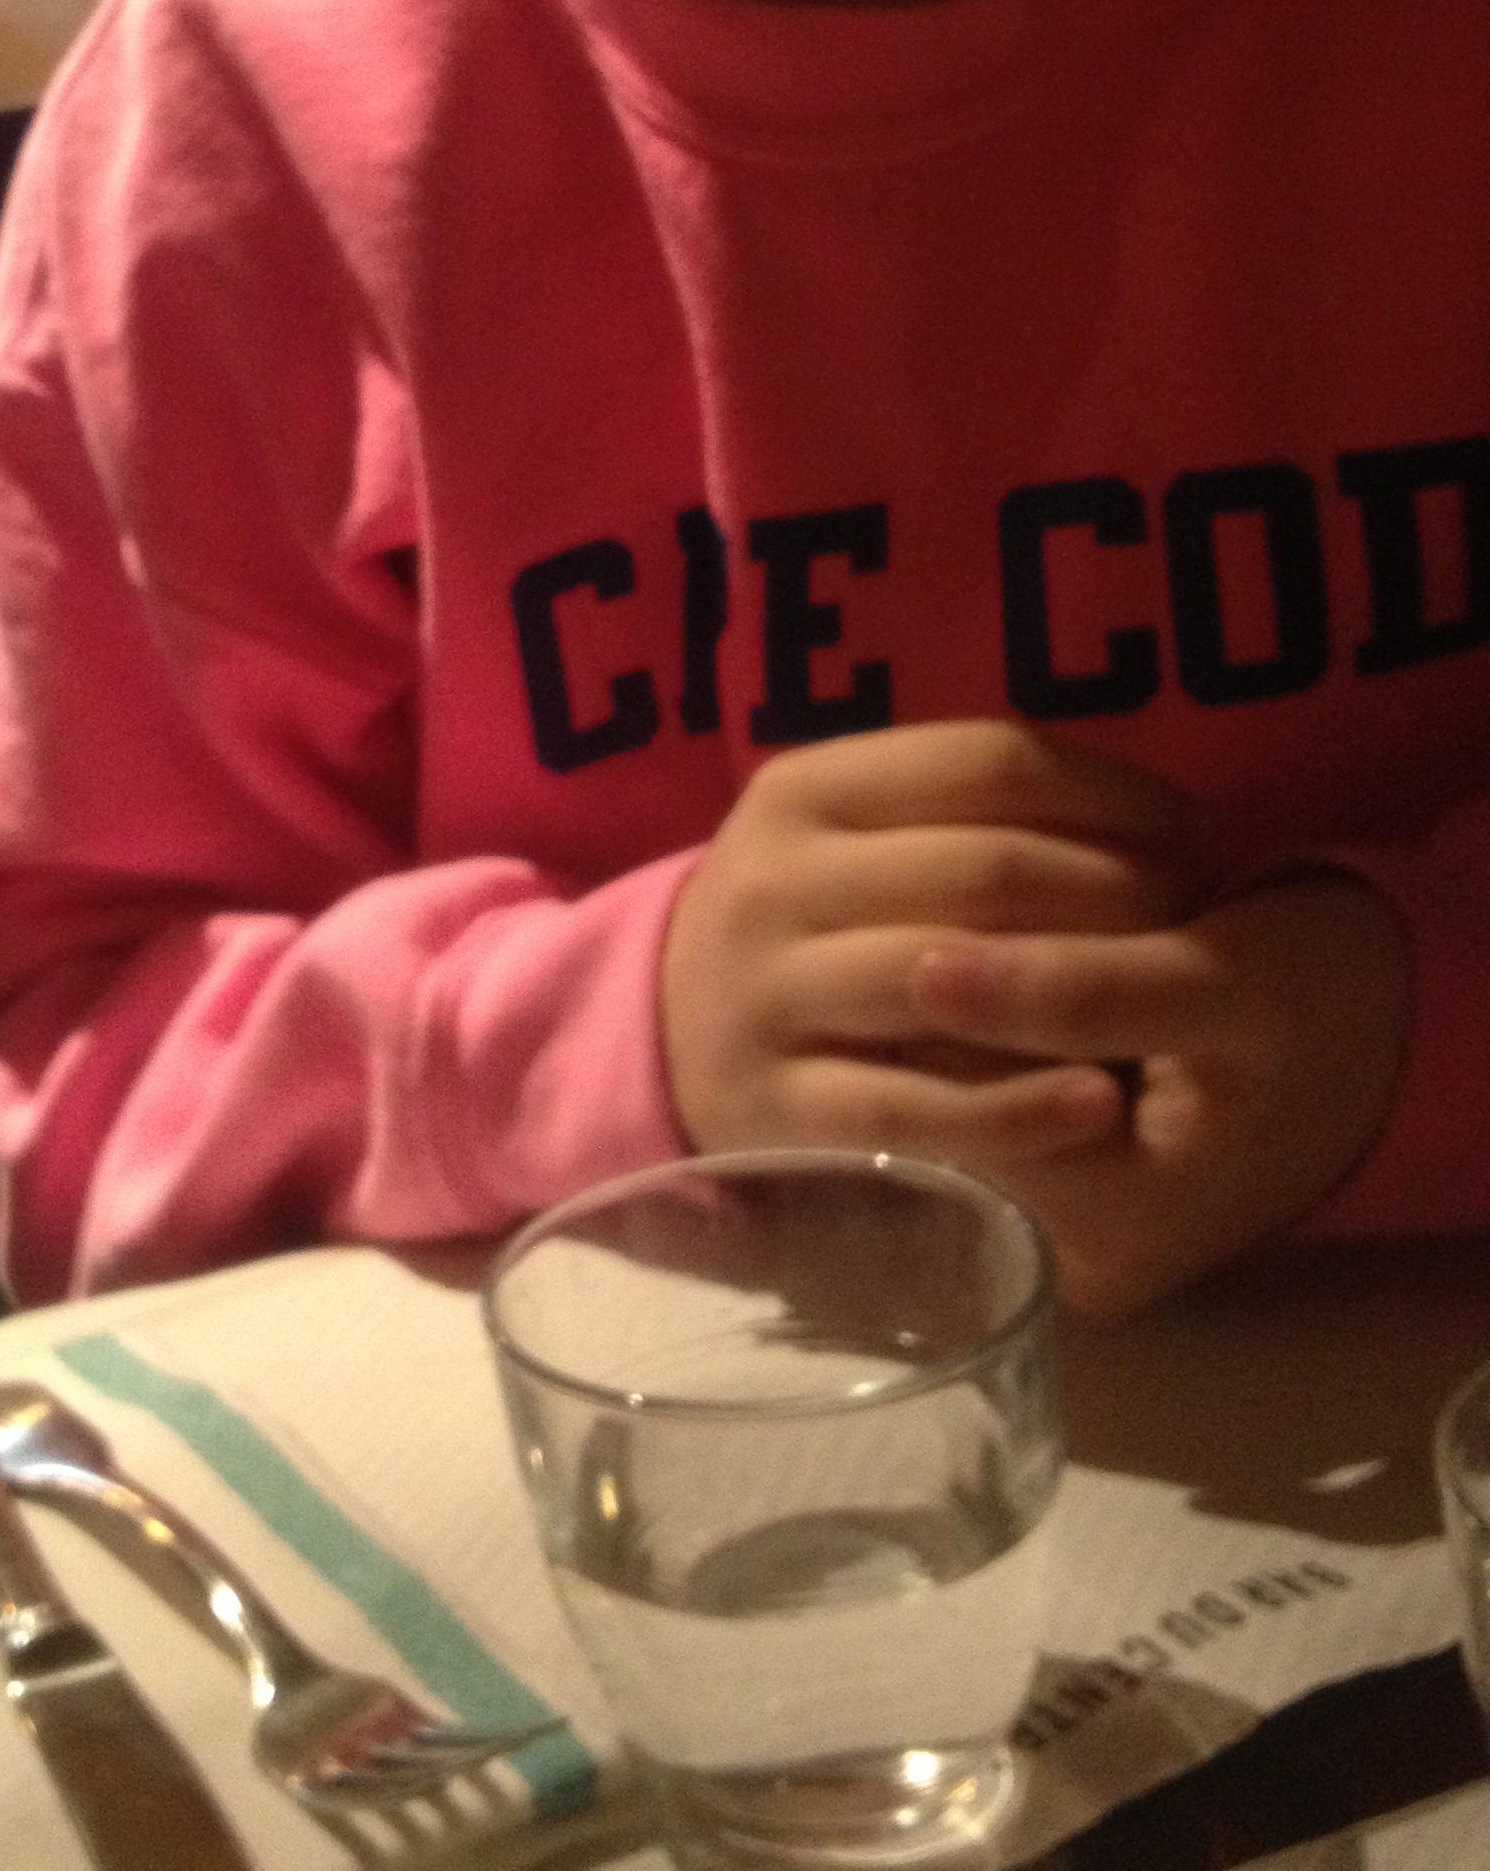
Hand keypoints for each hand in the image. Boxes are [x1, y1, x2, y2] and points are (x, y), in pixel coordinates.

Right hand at [659, 723, 1406, 1312]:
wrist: (663, 1028)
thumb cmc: (811, 920)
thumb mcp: (854, 836)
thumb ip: (966, 812)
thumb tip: (1157, 818)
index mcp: (805, 789)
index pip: (992, 761)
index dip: (1120, 795)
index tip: (1203, 838)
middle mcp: (775, 881)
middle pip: (985, 868)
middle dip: (1125, 893)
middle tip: (1208, 924)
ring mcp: (766, 996)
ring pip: (948, 977)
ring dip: (1080, 988)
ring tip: (1171, 1004)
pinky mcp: (775, 1107)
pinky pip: (915, 1109)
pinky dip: (1017, 1108)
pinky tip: (1101, 1104)